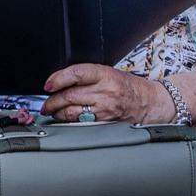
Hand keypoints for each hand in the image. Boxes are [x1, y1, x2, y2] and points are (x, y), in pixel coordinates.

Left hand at [41, 63, 164, 123]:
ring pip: (73, 112)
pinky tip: (65, 120)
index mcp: (105, 75)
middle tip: (45, 104)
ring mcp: (106, 109)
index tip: (47, 85)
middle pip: (70, 95)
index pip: (76, 74)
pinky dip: (70, 122)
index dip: (58, 79)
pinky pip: (82, 123)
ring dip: (58, 113)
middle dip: (52, 101)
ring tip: (52, 112)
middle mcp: (105, 91)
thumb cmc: (128, 86)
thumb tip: (59, 82)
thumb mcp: (108, 73)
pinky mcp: (106, 122)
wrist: (150, 102)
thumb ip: (86, 76)